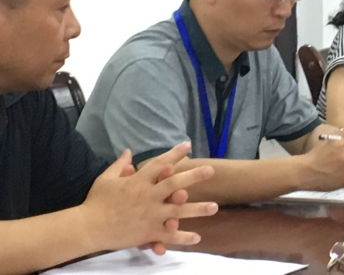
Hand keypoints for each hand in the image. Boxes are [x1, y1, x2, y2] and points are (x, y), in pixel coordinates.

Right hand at [79, 142, 217, 252]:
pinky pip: (168, 235)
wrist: (88, 227)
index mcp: (138, 181)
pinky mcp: (148, 232)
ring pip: (178, 211)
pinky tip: (197, 238)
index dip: (174, 153)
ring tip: (215, 207)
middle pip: (175, 184)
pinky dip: (182, 238)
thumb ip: (120, 165)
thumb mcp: (107, 178)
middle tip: (211, 170)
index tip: (188, 145)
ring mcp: (150, 215)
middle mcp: (148, 196)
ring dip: (197, 209)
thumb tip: (129, 151)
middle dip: (194, 176)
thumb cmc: (96, 201)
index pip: (160, 163)